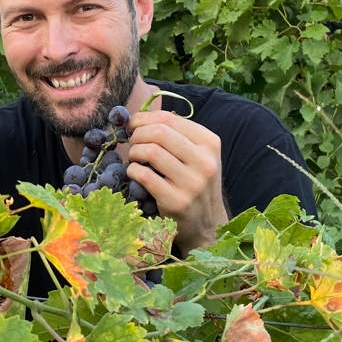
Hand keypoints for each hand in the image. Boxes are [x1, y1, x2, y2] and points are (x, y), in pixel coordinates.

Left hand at [123, 109, 228, 254]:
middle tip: (132, 142)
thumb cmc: (195, 183)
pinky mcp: (176, 201)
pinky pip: (144, 176)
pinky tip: (135, 174)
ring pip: (151, 151)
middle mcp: (205, 162)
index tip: (133, 125)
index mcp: (210, 143)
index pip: (169, 118)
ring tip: (134, 159)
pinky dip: (132, 171)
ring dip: (134, 152)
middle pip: (159, 132)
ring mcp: (192, 183)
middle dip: (137, 134)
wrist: (206, 225)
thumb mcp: (198, 156)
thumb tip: (142, 116)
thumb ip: (177, 134)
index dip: (144, 118)